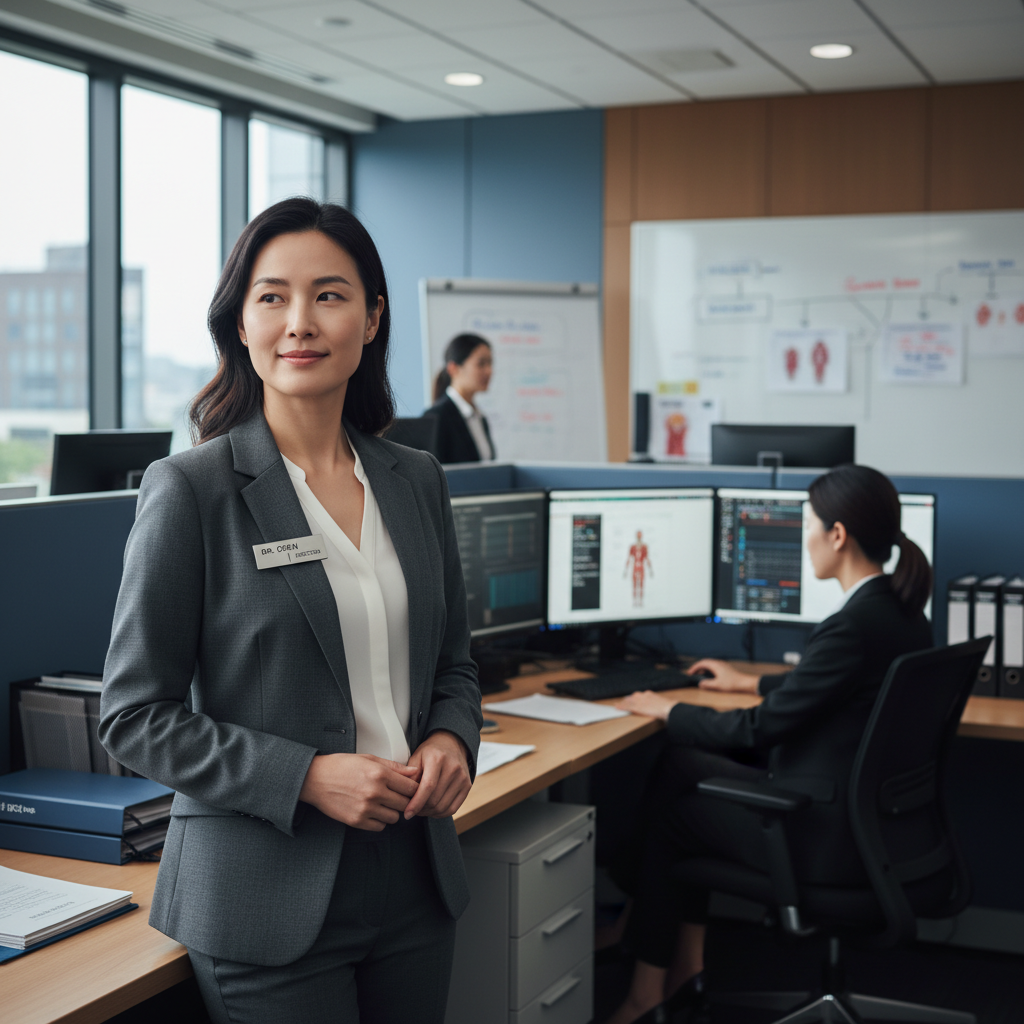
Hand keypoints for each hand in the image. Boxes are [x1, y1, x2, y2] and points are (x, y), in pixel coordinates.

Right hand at [299, 753, 420, 830]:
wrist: (316, 779)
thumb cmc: (342, 766)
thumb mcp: (369, 759)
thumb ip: (394, 767)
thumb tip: (414, 772)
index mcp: (380, 774)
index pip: (410, 787)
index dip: (413, 789)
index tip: (411, 789)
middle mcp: (374, 792)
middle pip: (405, 803)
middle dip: (404, 800)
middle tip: (397, 796)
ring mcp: (366, 808)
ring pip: (394, 817)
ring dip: (392, 811)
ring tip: (383, 803)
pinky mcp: (357, 821)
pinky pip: (379, 827)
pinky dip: (379, 821)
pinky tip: (373, 811)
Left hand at [404, 730, 471, 818]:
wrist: (451, 744)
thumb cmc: (431, 752)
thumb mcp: (416, 757)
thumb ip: (410, 775)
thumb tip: (406, 795)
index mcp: (438, 759)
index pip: (428, 787)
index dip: (416, 803)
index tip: (407, 813)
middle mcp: (453, 768)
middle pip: (435, 800)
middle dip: (421, 809)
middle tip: (412, 809)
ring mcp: (462, 778)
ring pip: (443, 807)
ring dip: (429, 813)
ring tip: (421, 809)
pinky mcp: (467, 786)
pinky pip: (452, 809)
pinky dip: (440, 813)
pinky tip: (432, 809)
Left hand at [615, 690, 675, 720]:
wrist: (669, 708)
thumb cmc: (668, 707)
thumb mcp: (660, 702)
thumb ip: (655, 702)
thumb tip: (655, 706)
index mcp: (649, 694)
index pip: (638, 695)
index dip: (633, 698)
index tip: (630, 699)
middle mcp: (643, 696)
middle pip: (632, 697)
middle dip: (627, 700)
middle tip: (622, 702)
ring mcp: (640, 701)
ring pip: (628, 702)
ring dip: (622, 704)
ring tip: (617, 705)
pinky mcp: (638, 707)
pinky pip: (628, 707)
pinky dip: (622, 707)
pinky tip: (617, 708)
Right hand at [690, 659, 759, 693]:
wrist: (746, 683)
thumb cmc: (732, 684)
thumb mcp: (717, 685)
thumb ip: (707, 684)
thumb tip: (700, 684)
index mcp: (716, 665)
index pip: (702, 663)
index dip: (694, 667)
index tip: (689, 673)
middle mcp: (719, 663)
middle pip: (705, 662)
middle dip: (698, 668)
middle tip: (693, 674)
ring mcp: (723, 666)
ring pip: (710, 665)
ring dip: (704, 669)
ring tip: (700, 676)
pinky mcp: (726, 669)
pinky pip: (715, 667)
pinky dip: (709, 671)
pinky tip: (710, 677)